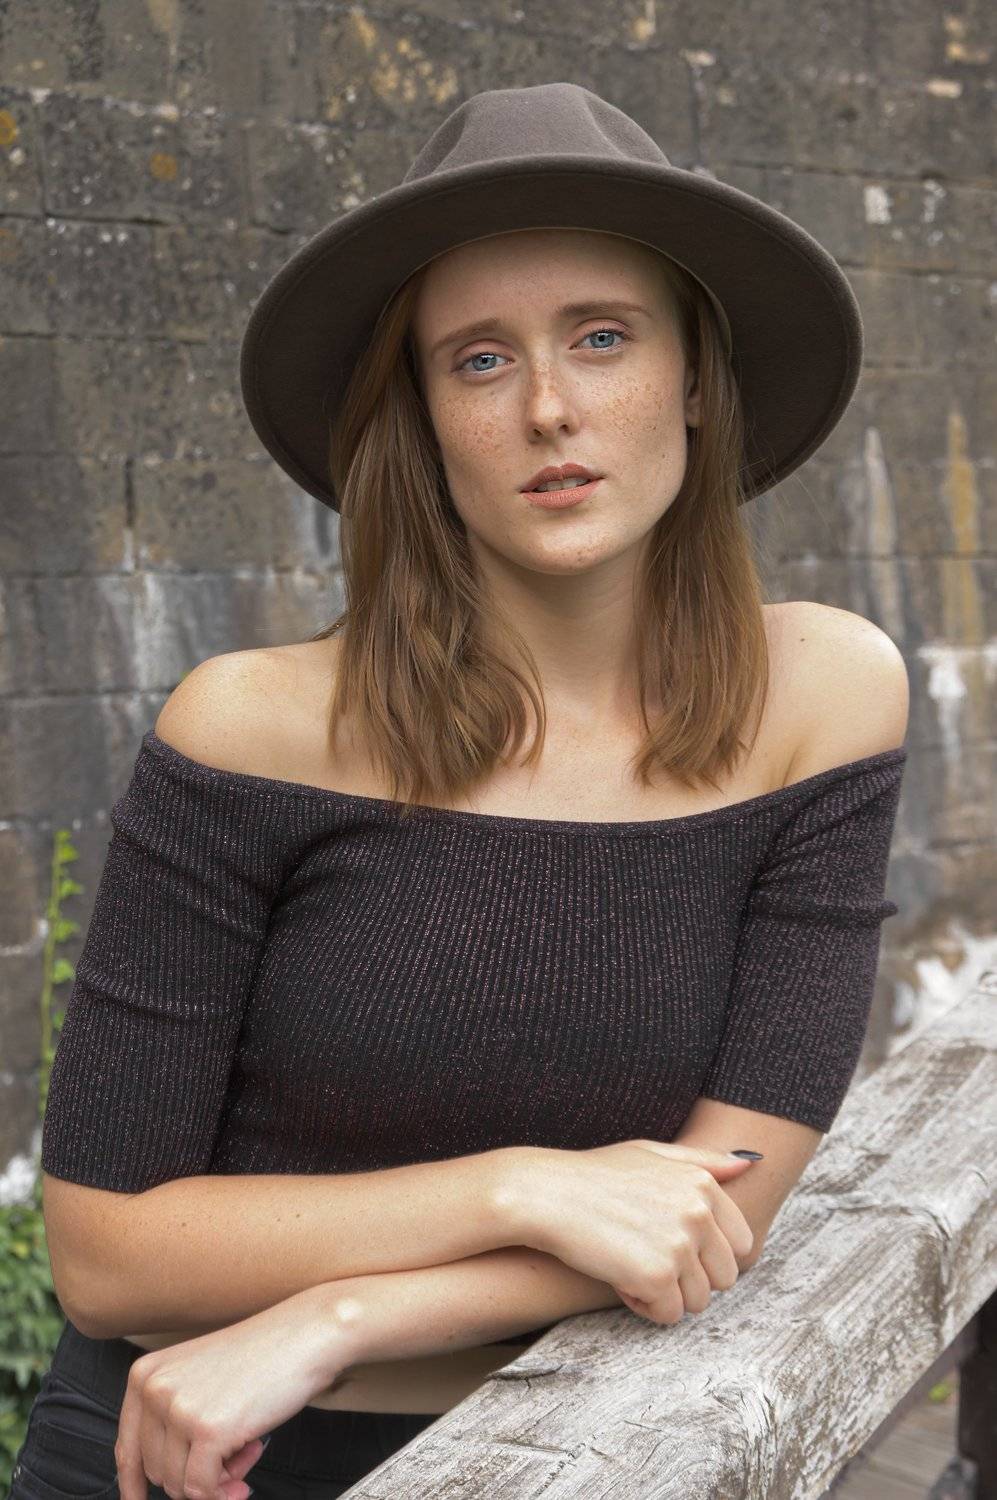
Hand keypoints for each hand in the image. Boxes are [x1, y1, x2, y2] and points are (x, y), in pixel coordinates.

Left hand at [115, 1284, 358, 1499]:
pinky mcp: (207, 1430)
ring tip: (247, 1447)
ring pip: (179, 1486)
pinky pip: (203, 1489)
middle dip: (197, 1475)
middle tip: (236, 1455)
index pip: (127, 1449)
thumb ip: (173, 1423)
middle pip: (157, 1473)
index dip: (134, 1486)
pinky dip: (226, 1490)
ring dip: (218, 1479)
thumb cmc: (261, 1356)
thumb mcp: (199, 1380)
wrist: (305, 1334)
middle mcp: (154, 1389)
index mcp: (146, 1375)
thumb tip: (167, 1485)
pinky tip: (251, 1457)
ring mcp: (179, 1409)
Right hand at [504, 1139, 756, 1326]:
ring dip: (665, 1294)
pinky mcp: (657, 1276)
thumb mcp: (651, 1154)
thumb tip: (750, 1161)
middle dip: (690, 1278)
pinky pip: (669, 1314)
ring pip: (699, 1301)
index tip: (672, 1245)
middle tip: (646, 1257)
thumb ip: (704, 1161)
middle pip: (725, 1277)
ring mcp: (680, 1244)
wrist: (545, 1194)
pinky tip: (618, 1278)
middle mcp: (698, 1212)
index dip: (707, 1254)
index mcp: (703, 1183)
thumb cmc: (594, 1174)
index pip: (741, 1243)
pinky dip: (644, 1306)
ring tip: (629, 1264)